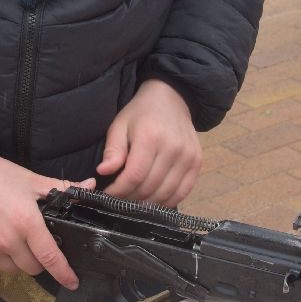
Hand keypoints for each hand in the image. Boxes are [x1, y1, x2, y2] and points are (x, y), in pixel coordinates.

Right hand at [0, 155, 94, 288]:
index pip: (51, 257)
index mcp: (27, 222)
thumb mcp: (31, 180)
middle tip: (32, 241)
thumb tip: (89, 187)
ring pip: (12, 270)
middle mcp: (7, 240)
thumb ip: (62, 188)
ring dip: (16, 260)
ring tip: (9, 237)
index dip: (64, 273)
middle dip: (38, 259)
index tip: (72, 282)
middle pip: (33, 268)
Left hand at [97, 80, 201, 206]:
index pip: (134, 176)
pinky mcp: (197, 162)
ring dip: (147, 203)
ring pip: (166, 194)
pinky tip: (154, 200)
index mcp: (150, 138)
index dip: (119, 191)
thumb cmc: (141, 113)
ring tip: (134, 200)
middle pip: (150, 188)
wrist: (171, 98)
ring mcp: (188, 157)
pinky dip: (167, 201)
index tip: (108, 195)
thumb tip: (103, 172)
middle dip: (130, 199)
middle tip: (119, 199)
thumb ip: (113, 150)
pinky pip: (183, 192)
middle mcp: (173, 149)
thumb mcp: (120, 125)